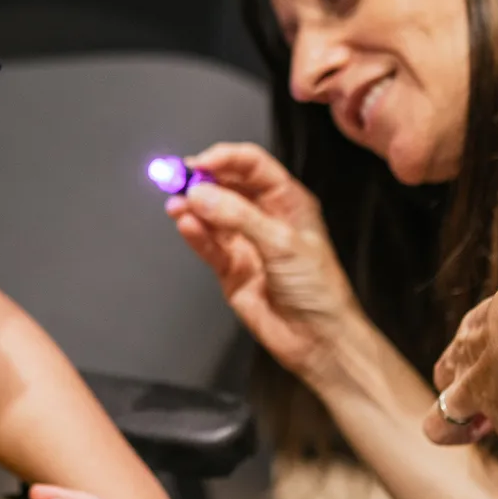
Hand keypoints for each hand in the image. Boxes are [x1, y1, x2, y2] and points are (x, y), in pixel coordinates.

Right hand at [165, 142, 363, 382]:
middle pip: (227, 186)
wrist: (318, 340)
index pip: (252, 165)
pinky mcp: (231, 269)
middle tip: (178, 181)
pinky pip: (208, 245)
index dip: (225, 159)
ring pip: (212, 215)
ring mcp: (246, 243)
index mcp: (288, 201)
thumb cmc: (320, 290)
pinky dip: (194, 234)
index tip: (200, 163)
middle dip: (202, 181)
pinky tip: (185, 224)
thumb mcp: (283, 244)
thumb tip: (203, 195)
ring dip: (193, 207)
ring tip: (177, 205)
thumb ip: (239, 217)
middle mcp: (265, 218)